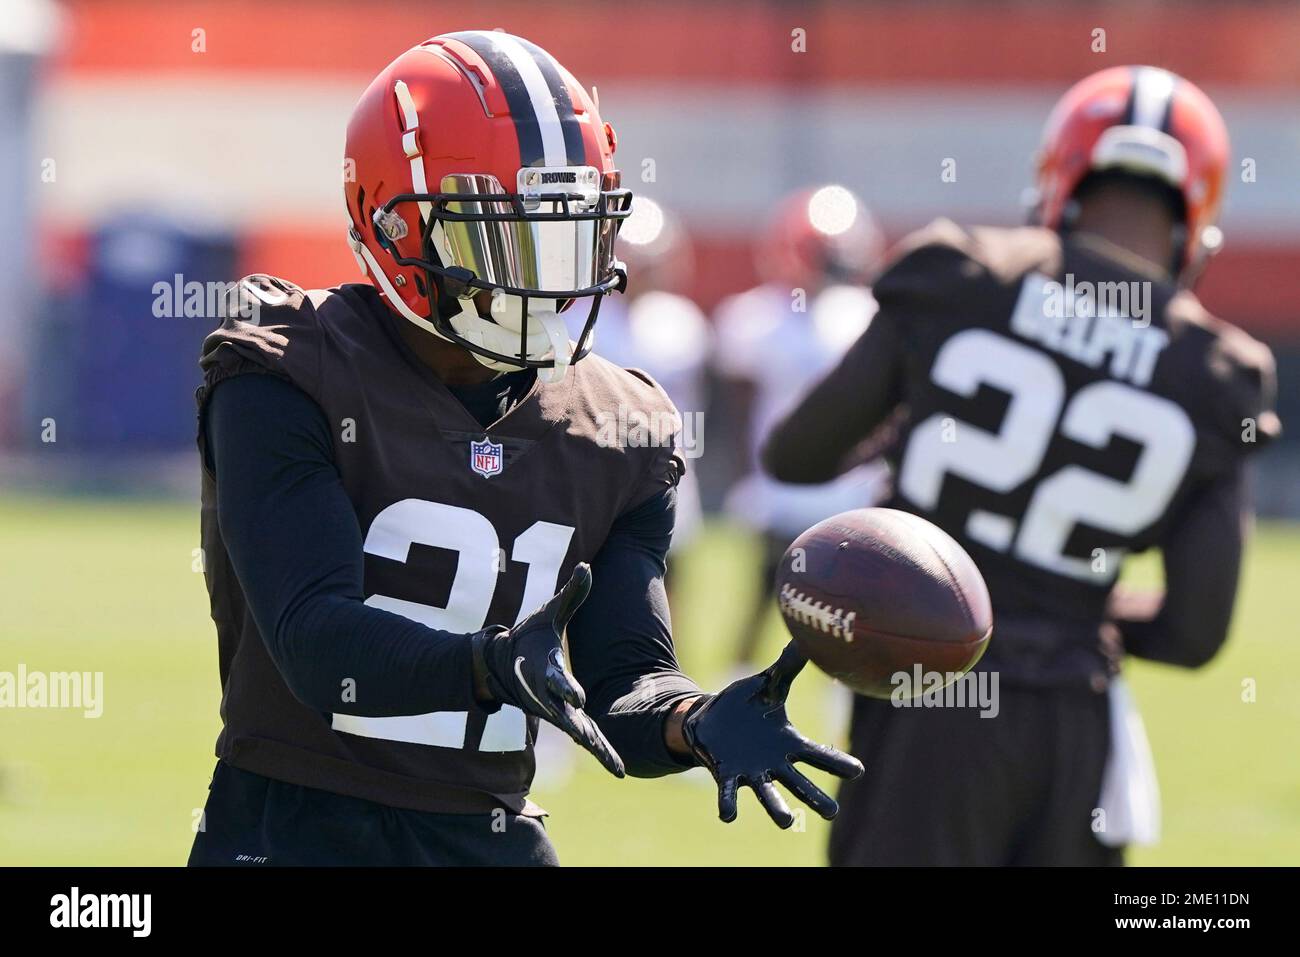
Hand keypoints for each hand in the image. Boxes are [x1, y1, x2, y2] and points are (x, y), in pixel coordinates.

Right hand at [472, 563, 624, 777]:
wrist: (502, 665)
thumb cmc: (529, 636)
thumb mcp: (548, 614)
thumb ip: (570, 595)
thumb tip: (586, 566)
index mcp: (545, 670)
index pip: (556, 680)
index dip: (567, 688)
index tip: (578, 698)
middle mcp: (549, 696)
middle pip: (569, 717)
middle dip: (585, 733)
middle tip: (599, 748)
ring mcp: (556, 711)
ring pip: (580, 733)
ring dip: (597, 749)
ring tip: (617, 768)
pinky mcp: (563, 719)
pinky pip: (584, 736)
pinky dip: (599, 750)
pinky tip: (617, 766)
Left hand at [682, 642, 862, 827]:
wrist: (709, 719)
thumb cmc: (744, 704)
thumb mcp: (767, 682)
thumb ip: (788, 666)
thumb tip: (807, 639)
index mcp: (788, 743)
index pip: (818, 755)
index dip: (837, 764)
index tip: (858, 772)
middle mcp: (774, 762)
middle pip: (799, 782)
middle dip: (814, 798)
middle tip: (832, 813)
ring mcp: (751, 771)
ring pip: (767, 794)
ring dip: (776, 809)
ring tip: (786, 822)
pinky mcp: (726, 774)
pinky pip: (728, 793)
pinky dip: (728, 804)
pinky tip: (727, 816)